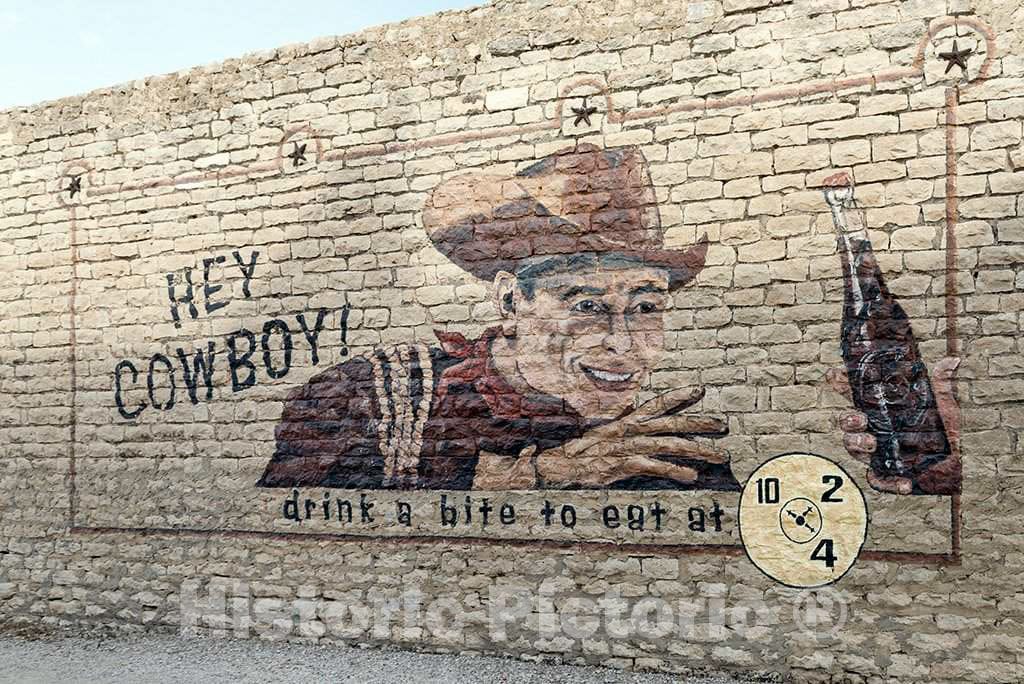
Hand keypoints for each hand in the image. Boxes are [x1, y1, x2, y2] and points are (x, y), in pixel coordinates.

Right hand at [533, 386, 728, 488]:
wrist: (557, 465)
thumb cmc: (580, 452)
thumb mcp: (602, 432)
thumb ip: (620, 421)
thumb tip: (631, 410)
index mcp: (626, 421)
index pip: (656, 404)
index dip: (678, 396)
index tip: (699, 390)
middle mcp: (630, 430)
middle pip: (671, 423)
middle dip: (699, 423)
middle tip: (723, 424)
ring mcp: (627, 447)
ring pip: (669, 445)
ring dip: (697, 449)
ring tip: (719, 454)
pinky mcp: (622, 465)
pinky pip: (654, 466)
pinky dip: (674, 470)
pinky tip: (691, 476)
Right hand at [826, 357, 961, 494]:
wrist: (958, 463)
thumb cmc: (943, 430)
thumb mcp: (942, 404)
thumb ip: (941, 383)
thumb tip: (953, 360)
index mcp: (880, 409)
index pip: (853, 393)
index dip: (840, 383)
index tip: (835, 374)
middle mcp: (872, 429)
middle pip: (846, 422)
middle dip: (848, 419)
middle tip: (860, 418)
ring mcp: (876, 452)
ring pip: (852, 448)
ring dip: (857, 444)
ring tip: (872, 443)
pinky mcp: (886, 474)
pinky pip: (878, 480)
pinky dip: (889, 483)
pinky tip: (905, 483)